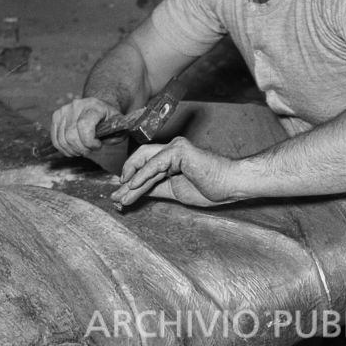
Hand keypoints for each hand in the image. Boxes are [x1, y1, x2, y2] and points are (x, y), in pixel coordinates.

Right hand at [50, 97, 129, 157]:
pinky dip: (63, 148)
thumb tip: (106, 140)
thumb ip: (117, 135)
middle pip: (71, 136)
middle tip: (90, 150)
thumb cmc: (109, 119)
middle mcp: (77, 105)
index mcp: (94, 106)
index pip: (84, 126)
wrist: (98, 106)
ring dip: (73, 150)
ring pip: (62, 139)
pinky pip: (55, 138)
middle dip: (82, 149)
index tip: (98, 145)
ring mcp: (65, 110)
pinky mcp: (57, 115)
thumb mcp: (119, 126)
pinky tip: (72, 150)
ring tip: (82, 150)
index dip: (89, 142)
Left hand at [109, 137, 233, 209]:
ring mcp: (174, 148)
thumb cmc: (210, 188)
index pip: (144, 169)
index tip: (121, 198)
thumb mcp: (175, 191)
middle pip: (140, 164)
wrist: (230, 185)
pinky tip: (132, 184)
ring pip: (145, 164)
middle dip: (126, 182)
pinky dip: (142, 173)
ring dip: (131, 181)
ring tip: (121, 195)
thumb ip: (156, 188)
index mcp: (171, 159)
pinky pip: (156, 163)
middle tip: (115, 198)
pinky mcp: (179, 150)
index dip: (131, 183)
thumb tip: (135, 192)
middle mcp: (170, 150)